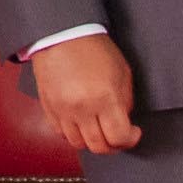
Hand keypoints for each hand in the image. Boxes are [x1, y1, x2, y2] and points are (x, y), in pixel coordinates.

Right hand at [27, 36, 140, 157]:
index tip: (133, 133)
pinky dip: (73, 133)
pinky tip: (81, 123)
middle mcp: (81, 108)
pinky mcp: (48, 108)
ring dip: (91, 141)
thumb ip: (124, 101)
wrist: (62, 35)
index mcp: (104, 98)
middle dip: (113, 145)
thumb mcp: (122, 73)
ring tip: (98, 130)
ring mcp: (62, 110)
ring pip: (78, 144)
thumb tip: (123, 120)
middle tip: (118, 136)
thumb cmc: (93, 48)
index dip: (130, 140)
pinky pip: (61, 133)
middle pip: (98, 146)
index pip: (119, 137)